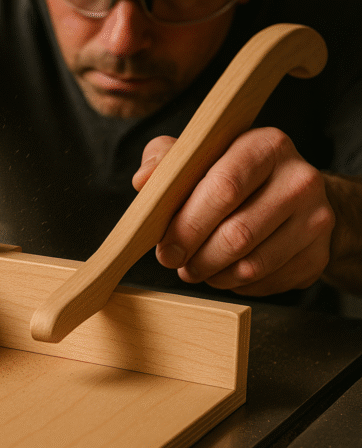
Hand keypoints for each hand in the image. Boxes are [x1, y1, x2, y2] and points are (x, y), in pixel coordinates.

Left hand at [132, 128, 334, 295]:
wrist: (291, 195)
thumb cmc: (232, 174)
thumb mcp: (198, 156)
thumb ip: (167, 161)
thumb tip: (144, 181)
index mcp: (266, 146)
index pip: (224, 188)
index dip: (188, 224)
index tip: (165, 247)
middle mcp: (300, 179)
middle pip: (237, 233)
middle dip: (196, 256)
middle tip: (174, 263)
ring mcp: (316, 219)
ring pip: (251, 265)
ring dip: (212, 274)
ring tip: (195, 268)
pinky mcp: (319, 255)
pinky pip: (266, 283)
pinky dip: (236, 284)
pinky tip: (224, 272)